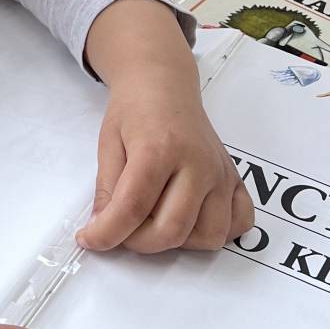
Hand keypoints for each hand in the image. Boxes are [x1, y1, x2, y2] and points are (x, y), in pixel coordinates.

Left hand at [77, 67, 254, 253]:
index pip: (133, 208)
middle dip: (138, 242)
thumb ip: (107, 190)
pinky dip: (217, 231)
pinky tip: (191, 218)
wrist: (165, 86)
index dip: (106, 233)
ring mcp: (220, 174)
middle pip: (172, 230)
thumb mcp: (108, 145)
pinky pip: (239, 223)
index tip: (90, 239)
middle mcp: (197, 163)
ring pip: (208, 236)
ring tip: (157, 219)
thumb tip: (103, 230)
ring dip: (177, 241)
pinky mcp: (234, 180)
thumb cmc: (135, 112)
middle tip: (122, 227)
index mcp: (159, 149)